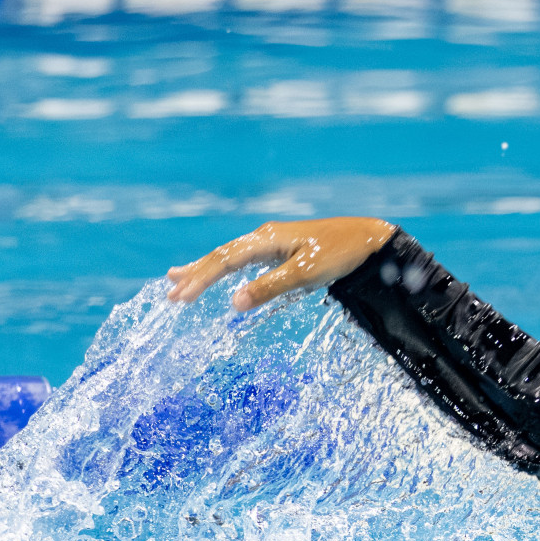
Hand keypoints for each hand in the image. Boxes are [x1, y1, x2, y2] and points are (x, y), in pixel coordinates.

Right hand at [165, 217, 396, 310]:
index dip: (200, 279)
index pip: (224, 261)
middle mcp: (265, 237)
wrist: (368, 238)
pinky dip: (227, 267)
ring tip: (178, 278)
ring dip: (205, 268)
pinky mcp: (283, 248)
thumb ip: (269, 288)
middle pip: (221, 256)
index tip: (179, 297)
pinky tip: (221, 273)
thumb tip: (234, 303)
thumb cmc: (340, 255)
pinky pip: (245, 258)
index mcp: (266, 239)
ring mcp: (273, 241)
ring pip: (231, 255)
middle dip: (196, 274)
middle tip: (170, 292)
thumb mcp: (306, 275)